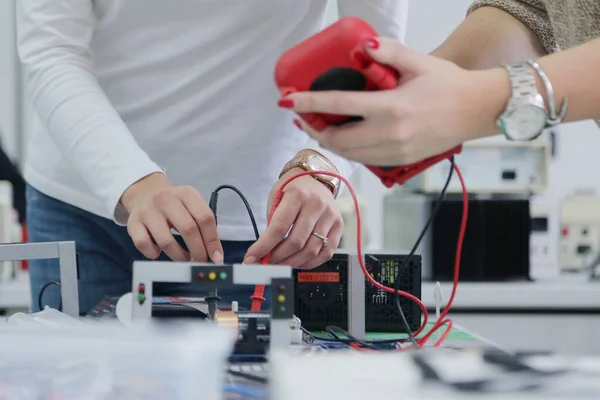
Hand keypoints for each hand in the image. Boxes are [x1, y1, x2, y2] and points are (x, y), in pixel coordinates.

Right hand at [121, 172, 222, 262]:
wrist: (145, 193)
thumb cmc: (174, 206)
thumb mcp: (191, 206)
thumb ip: (204, 226)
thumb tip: (215, 256)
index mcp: (186, 193)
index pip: (205, 218)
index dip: (212, 241)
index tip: (216, 258)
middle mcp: (166, 199)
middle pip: (188, 229)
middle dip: (198, 251)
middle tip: (200, 262)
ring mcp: (148, 211)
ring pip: (166, 241)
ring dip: (179, 256)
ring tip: (183, 259)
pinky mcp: (133, 223)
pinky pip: (144, 245)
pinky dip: (154, 254)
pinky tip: (159, 251)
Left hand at [243, 168, 342, 268]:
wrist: (315, 179)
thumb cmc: (292, 189)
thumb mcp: (276, 198)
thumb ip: (272, 224)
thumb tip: (264, 253)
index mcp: (297, 195)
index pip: (279, 227)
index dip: (264, 246)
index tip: (252, 258)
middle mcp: (316, 205)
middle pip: (296, 242)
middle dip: (277, 257)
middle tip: (266, 263)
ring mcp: (330, 216)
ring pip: (311, 250)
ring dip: (292, 263)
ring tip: (280, 264)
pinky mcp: (339, 226)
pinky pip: (326, 252)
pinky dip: (310, 263)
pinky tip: (298, 262)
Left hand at [280, 37, 509, 165]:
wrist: (478, 111)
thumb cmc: (451, 85)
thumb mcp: (419, 61)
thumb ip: (387, 52)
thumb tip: (361, 47)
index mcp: (393, 108)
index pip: (339, 104)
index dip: (309, 103)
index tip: (288, 100)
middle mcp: (391, 134)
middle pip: (337, 138)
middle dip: (314, 128)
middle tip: (302, 116)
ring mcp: (396, 151)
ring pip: (349, 153)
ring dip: (328, 141)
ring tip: (317, 126)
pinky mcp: (401, 160)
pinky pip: (365, 158)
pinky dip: (348, 149)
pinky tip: (343, 137)